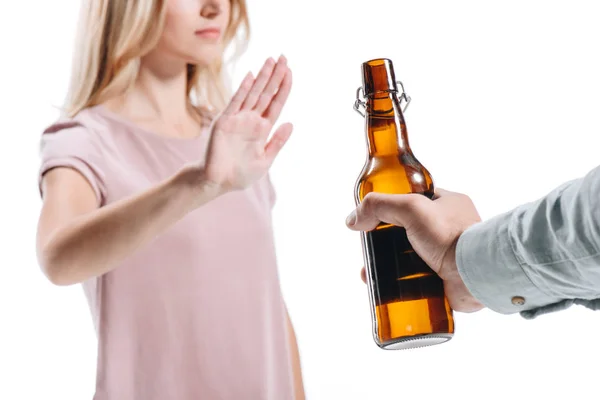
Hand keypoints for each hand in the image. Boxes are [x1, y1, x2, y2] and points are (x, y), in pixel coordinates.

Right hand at [203, 55, 292, 191]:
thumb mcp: (265, 160)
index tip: (290, 71)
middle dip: (275, 75)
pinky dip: (243, 90)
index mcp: (263, 129)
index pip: (276, 103)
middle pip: (266, 93)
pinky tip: (251, 76)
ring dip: (262, 77)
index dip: (284, 87)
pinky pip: (235, 103)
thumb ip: (277, 142)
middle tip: (283, 56)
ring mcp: (238, 119)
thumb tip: (291, 123)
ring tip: (271, 60)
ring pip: (253, 93)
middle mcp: (251, 120)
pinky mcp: (224, 122)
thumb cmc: (241, 174)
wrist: (217, 182)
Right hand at [346, 189, 484, 312]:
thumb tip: (354, 219)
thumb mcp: (411, 208)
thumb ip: (379, 206)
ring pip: (408, 258)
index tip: (372, 220)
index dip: (390, 210)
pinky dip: (401, 284)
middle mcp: (448, 228)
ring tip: (369, 275)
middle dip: (383, 243)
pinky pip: (417, 280)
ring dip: (387, 266)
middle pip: (405, 232)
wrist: (476, 274)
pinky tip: (386, 290)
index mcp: (447, 204)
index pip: (412, 202)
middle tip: (367, 252)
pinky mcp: (445, 279)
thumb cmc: (451, 236)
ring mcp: (447, 255)